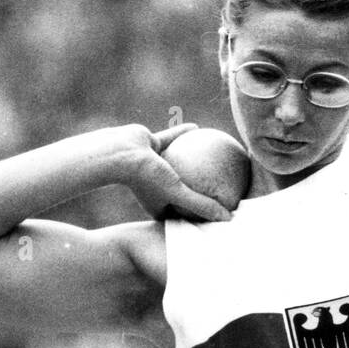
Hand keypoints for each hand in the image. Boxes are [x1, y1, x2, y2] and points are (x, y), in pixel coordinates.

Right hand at [118, 122, 232, 222]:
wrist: (119, 152)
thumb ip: (202, 206)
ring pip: (179, 163)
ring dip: (193, 161)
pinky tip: (199, 128)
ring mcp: (153, 166)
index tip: (216, 214)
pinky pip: (172, 140)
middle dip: (199, 189)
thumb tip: (229, 219)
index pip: (183, 213)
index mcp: (158, 204)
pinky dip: (183, 135)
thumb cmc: (146, 176)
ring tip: (213, 158)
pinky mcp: (150, 147)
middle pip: (183, 189)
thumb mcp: (179, 194)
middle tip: (219, 187)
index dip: (197, 216)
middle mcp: (155, 187)